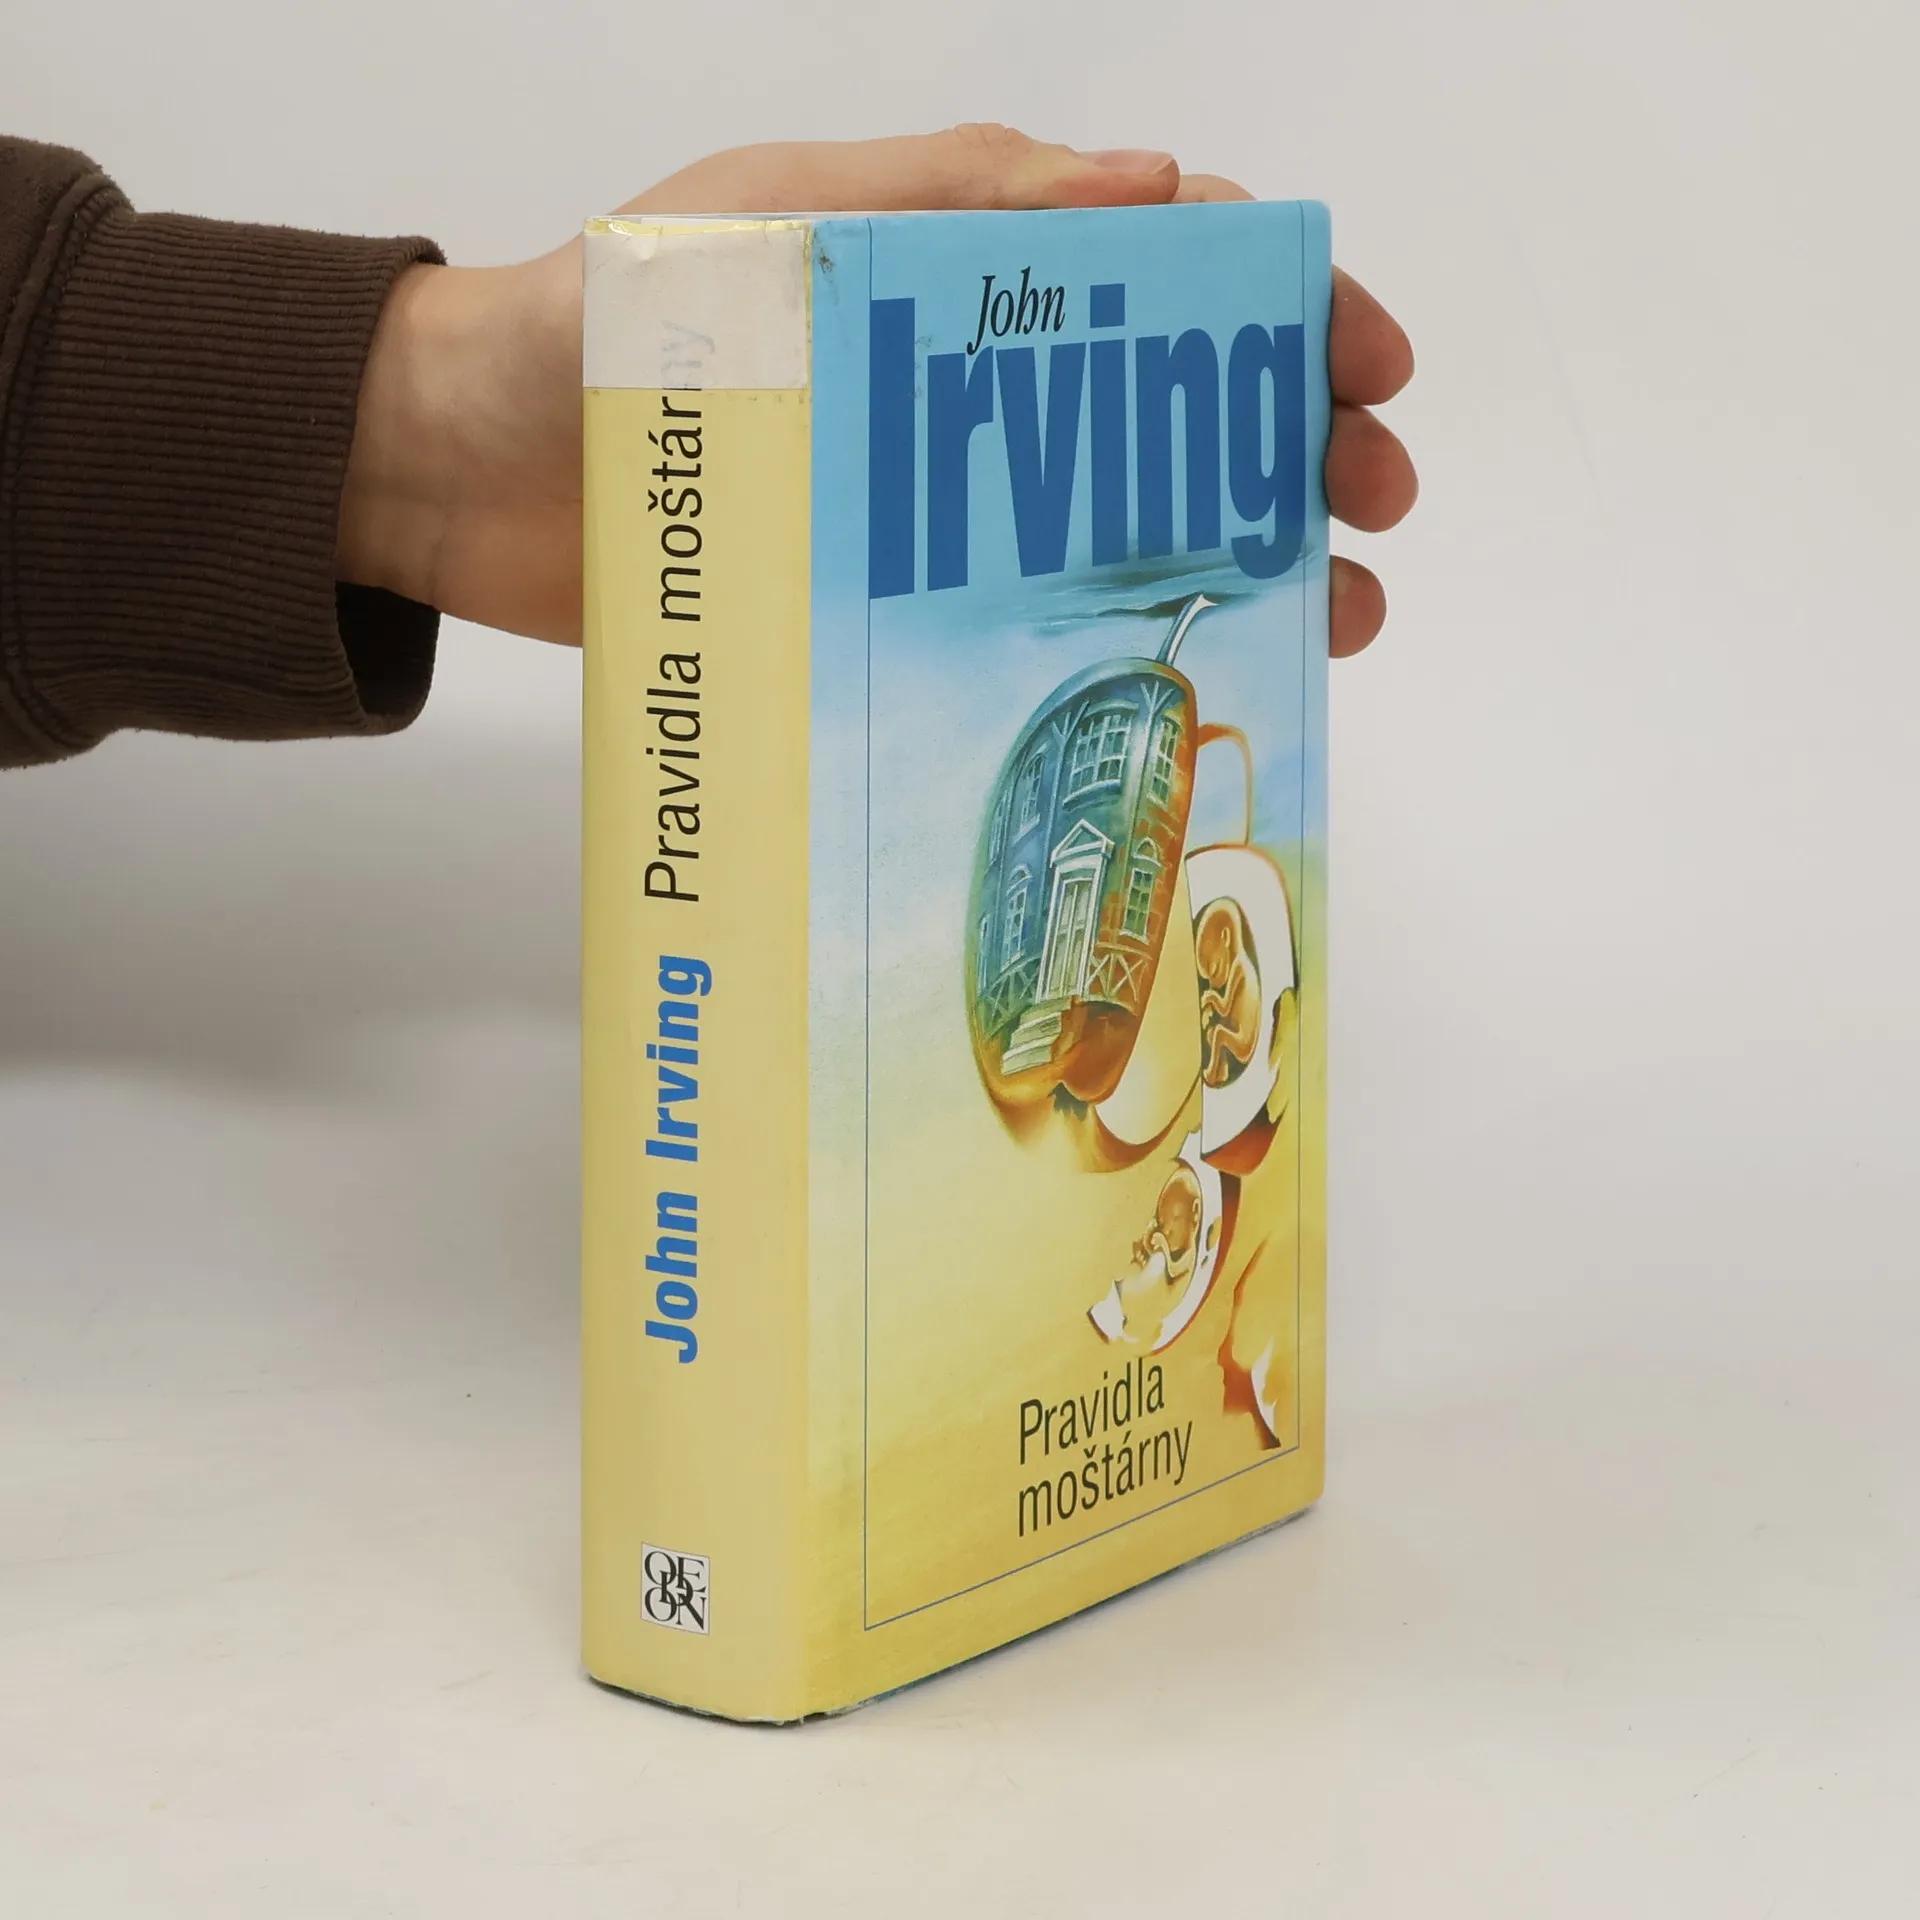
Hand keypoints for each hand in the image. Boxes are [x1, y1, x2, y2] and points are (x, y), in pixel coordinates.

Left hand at [337, 126, 1414, 657]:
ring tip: (1337, 609)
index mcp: (957, 267)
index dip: (1283, 306)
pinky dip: (1122, 638)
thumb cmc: (595, 324)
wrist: (457, 472)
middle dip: (1294, 439)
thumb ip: (944, 208)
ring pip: (1127, 520)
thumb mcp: (767, 228)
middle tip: (1371, 500)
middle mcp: (965, 386)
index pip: (1167, 264)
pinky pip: (1028, 617)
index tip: (1361, 363)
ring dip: (1246, 552)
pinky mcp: (886, 602)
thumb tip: (1152, 190)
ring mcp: (933, 503)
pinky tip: (1192, 672)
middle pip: (1174, 404)